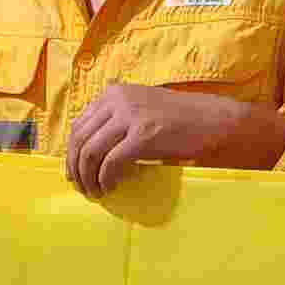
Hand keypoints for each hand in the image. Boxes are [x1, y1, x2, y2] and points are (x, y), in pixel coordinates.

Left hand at [61, 85, 284, 196]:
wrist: (213, 120)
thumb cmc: (179, 119)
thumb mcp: (141, 109)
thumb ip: (115, 122)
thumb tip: (89, 150)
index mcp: (114, 93)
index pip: (79, 124)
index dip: (71, 153)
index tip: (74, 172)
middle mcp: (118, 101)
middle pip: (79, 139)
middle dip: (75, 168)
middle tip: (82, 188)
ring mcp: (130, 116)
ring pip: (90, 152)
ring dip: (88, 177)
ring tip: (95, 191)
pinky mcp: (143, 135)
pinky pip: (111, 162)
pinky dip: (106, 178)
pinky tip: (111, 187)